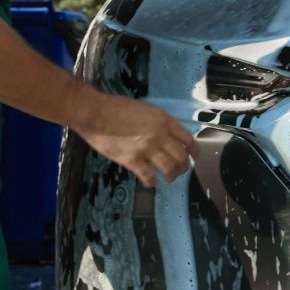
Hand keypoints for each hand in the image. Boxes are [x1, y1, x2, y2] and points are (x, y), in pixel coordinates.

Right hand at [75, 94, 196, 187]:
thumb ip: (157, 122)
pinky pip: (148, 176)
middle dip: (184, 166)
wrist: (95, 112)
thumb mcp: (145, 108)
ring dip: (172, 176)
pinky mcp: (132, 160)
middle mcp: (159, 135)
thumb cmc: (116, 107)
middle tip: (181, 170)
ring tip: (168, 178)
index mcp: (164, 120)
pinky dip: (151, 182)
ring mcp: (146, 149)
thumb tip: (165, 133)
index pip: (188, 139)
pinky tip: (150, 182)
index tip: (194, 156)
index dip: (194, 151)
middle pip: (181, 156)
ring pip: (169, 168)